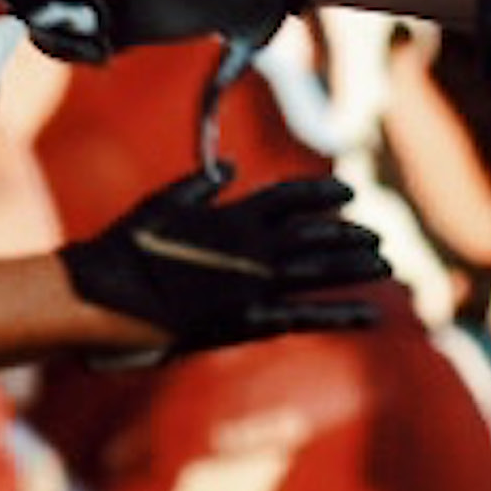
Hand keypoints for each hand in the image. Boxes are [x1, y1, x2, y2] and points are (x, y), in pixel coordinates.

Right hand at [61, 166, 387, 363]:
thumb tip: (227, 169)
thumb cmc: (125, 248)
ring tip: (385, 265)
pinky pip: (305, 316)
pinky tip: (372, 316)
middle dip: (348, 234)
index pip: (289, 196)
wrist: (105, 296)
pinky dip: (340, 315)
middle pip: (314, 234)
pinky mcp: (248, 321)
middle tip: (376, 237)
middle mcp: (252, 247)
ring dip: (354, 268)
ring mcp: (253, 284)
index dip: (321, 194)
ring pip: (318, 270)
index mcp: (232, 215)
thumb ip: (199, 186)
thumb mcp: (162, 203)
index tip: (347, 192)